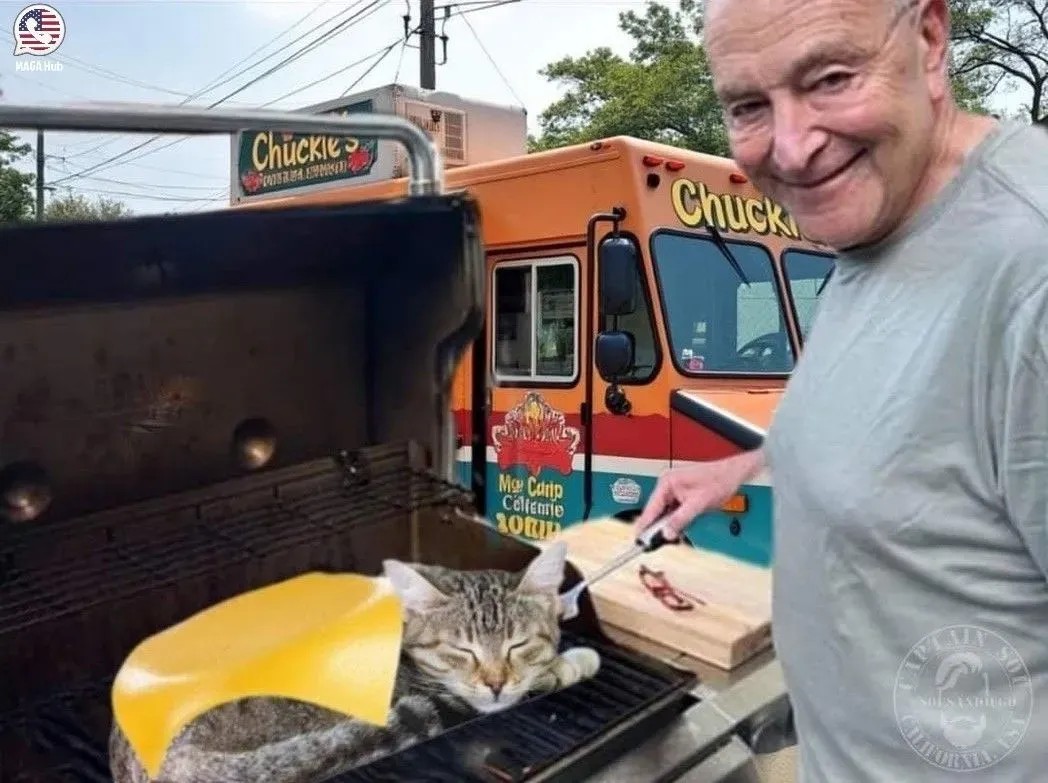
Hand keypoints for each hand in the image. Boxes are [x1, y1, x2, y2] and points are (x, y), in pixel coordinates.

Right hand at [633, 450, 764, 539]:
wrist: (733, 474)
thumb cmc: (719, 480)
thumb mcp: (698, 504)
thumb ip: (680, 520)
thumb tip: (667, 533)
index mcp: (667, 482)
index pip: (650, 508)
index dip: (644, 526)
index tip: (638, 541)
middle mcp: (667, 484)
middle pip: (656, 511)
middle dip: (658, 527)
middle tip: (656, 544)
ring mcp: (674, 489)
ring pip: (665, 513)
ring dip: (668, 525)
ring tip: (673, 535)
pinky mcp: (681, 494)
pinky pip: (673, 511)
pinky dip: (676, 521)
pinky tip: (680, 528)